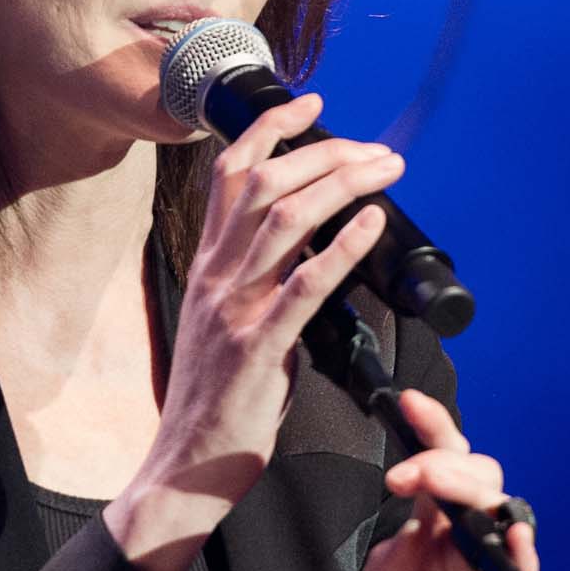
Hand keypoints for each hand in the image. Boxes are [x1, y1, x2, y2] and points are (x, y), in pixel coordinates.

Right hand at [105, 92, 406, 570]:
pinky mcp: (257, 346)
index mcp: (208, 266)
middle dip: (325, 150)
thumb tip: (311, 256)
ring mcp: (233, 308)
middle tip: (375, 148)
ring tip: (384, 169)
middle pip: (265, 181)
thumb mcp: (226, 325)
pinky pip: (303, 284)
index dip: (272, 129)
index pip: (230, 173)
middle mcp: (216, 275)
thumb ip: (258, 285)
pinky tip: (371, 222)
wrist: (185, 467)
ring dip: (342, 183)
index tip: (312, 103)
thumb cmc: (215, 403)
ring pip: (284, 218)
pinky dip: (341, 245)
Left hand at [344, 387, 538, 570]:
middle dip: (448, 463)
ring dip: (481, 498)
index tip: (410, 405)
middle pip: (478, 487)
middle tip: (413, 471)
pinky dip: (523, 562)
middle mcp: (466, 562)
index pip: (438, 479)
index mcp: (429, 549)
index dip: (432, 436)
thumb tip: (412, 531)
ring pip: (507, 524)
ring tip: (447, 487)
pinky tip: (512, 540)